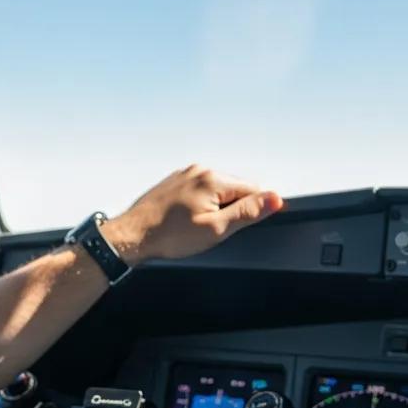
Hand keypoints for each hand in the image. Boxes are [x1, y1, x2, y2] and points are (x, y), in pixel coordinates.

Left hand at [101, 165, 283, 266]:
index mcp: (212, 179)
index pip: (253, 190)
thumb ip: (248, 212)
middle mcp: (199, 171)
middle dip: (229, 210)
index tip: (231, 225)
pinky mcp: (175, 182)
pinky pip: (199, 192)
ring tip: (192, 226)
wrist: (133, 236)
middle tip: (209, 228)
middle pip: (234, 190)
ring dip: (213, 209)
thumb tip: (275, 199)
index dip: (248, 212)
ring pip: (216, 192)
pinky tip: (184, 221)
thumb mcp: (216, 229)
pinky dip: (198, 206)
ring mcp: (185, 175)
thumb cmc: (169, 235)